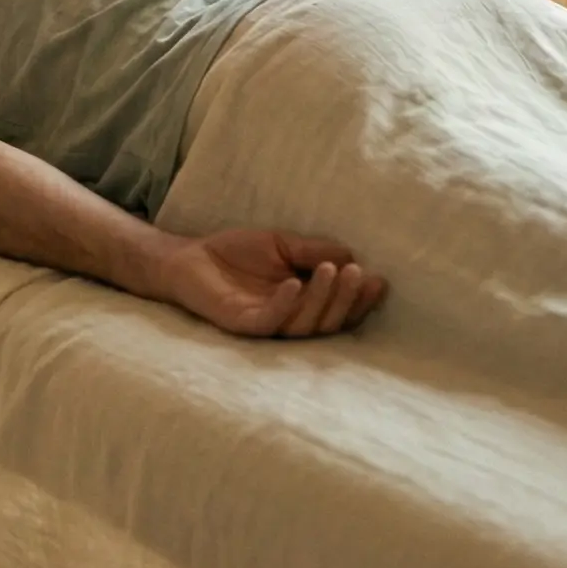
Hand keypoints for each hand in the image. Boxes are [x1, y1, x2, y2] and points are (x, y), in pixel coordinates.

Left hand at [158, 228, 387, 339]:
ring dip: (322, 299)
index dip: (358, 297)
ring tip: (333, 270)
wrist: (188, 257)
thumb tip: (350, 253)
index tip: (377, 279)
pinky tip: (294, 284)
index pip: (337, 307)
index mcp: (301, 302)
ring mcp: (266, 323)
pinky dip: (284, 304)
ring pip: (304, 323)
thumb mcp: (279, 244)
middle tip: (360, 274)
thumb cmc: (234, 253)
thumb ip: (310, 250)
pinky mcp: (242, 323)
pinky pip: (269, 321)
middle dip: (347, 299)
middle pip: (327, 320)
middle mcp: (288, 318)